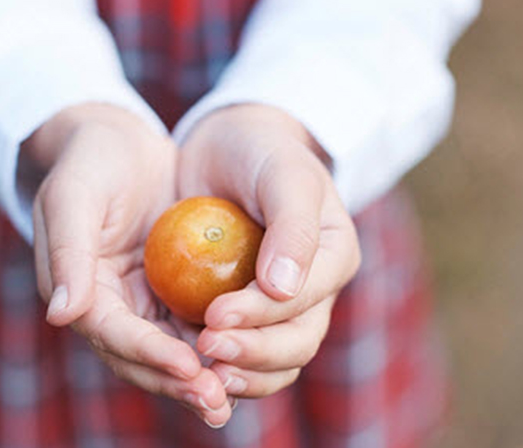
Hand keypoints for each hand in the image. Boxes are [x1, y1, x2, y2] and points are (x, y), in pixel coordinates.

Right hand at [24, 103, 231, 426]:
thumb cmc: (91, 162)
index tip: (188, 366)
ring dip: (200, 379)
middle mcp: (109, 309)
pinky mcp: (173, 295)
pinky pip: (195, 329)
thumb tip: (62, 315)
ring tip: (231, 399)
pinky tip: (248, 363)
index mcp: (79, 292)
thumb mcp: (73, 196)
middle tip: (216, 400)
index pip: (112, 334)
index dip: (147, 353)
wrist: (119, 143)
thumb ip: (66, 252)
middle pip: (141, 359)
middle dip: (177, 382)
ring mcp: (142, 306)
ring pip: (171, 355)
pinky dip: (218, 350)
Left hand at [178, 104, 361, 397]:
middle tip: (205, 347)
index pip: (306, 301)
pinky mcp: (247, 317)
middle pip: (296, 344)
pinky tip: (188, 371)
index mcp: (334, 257)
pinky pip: (241, 356)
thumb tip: (283, 289)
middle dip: (253, 354)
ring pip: (274, 364)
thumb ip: (293, 226)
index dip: (262, 315)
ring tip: (201, 376)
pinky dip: (221, 370)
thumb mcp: (284, 173)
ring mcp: (281, 309)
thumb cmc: (261, 151)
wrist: (230, 146)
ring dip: (241, 376)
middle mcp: (314, 291)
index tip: (215, 314)